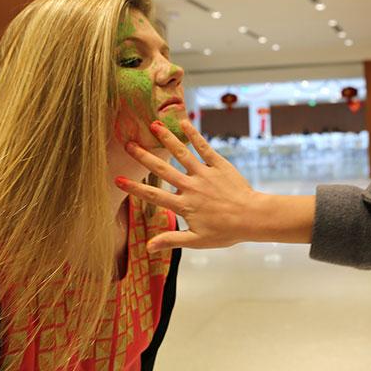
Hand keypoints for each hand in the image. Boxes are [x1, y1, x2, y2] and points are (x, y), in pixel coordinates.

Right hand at [116, 119, 262, 250]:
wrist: (252, 217)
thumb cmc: (226, 231)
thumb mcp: (197, 240)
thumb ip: (171, 240)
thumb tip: (148, 247)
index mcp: (184, 205)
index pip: (154, 195)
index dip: (134, 188)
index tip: (118, 179)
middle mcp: (191, 186)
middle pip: (163, 170)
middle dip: (144, 157)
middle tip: (128, 144)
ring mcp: (204, 174)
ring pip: (182, 154)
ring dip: (166, 139)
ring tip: (153, 125)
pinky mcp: (219, 165)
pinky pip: (204, 148)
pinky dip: (193, 135)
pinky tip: (183, 123)